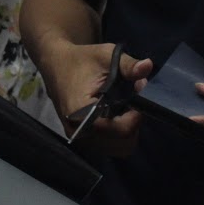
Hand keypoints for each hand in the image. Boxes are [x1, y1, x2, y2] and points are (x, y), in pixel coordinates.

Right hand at [36, 40, 152, 155]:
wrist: (55, 65)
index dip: (136, 116)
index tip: (137, 96)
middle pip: (123, 143)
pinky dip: (118, 134)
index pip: (120, 130)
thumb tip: (148, 66)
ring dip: (127, 130)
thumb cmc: (80, 60)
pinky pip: (110, 146)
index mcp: (82, 112)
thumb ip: (128, 65)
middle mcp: (79, 131)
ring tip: (123, 107)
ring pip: (118, 148)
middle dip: (133, 123)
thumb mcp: (106, 55)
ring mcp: (80, 138)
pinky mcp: (82, 139)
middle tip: (131, 102)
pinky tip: (116, 115)